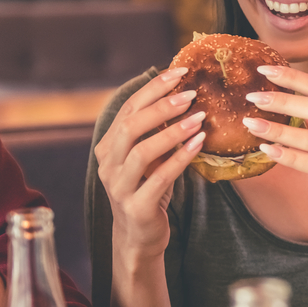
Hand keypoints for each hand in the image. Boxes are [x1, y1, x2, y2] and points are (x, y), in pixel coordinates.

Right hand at [94, 68, 205, 258]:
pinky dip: (181, 157)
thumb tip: (184, 93)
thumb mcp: (149, 158)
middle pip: (130, 126)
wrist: (140, 236)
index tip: (179, 71)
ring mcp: (119, 187)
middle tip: (190, 93)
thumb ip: (155, 131)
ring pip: (142, 151)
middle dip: (161, 106)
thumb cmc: (149, 189)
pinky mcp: (137, 206)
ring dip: (173, 131)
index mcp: (108, 146)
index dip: (153, 88)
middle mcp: (108, 164)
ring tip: (199, 117)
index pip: (128, 108)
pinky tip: (199, 143)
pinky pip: (160, 178)